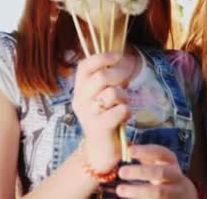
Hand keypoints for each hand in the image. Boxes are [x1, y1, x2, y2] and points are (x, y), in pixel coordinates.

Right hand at [73, 53, 131, 172]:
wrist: (100, 150)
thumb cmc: (105, 118)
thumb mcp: (103, 96)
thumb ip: (108, 80)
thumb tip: (120, 61)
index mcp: (79, 89)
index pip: (85, 66)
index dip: (102, 57)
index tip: (118, 56)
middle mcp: (80, 100)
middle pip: (101, 77)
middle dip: (119, 76)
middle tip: (126, 83)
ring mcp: (88, 114)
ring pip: (112, 93)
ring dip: (124, 97)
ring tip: (123, 105)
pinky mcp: (99, 127)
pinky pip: (120, 110)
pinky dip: (127, 111)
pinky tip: (124, 117)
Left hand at [116, 145, 197, 198]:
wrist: (184, 196)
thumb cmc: (165, 175)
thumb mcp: (159, 163)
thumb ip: (145, 155)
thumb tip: (126, 145)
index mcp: (171, 162)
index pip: (161, 153)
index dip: (146, 151)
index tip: (129, 150)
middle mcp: (176, 176)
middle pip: (161, 173)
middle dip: (140, 171)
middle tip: (121, 171)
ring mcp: (175, 192)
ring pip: (159, 192)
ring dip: (137, 191)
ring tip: (119, 189)